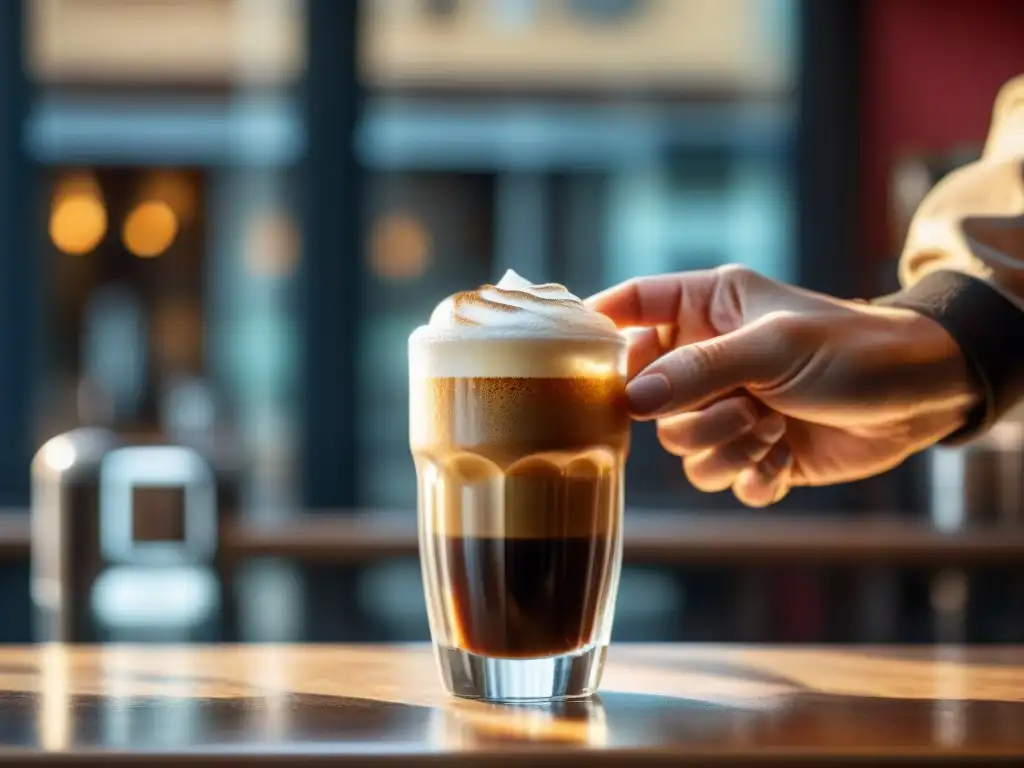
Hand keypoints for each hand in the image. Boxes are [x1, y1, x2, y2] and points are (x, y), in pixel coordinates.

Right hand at [587, 265, 979, 506]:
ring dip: (728, 448)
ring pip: (681, 448)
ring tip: (774, 428)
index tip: (572, 358)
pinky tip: (784, 457)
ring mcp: (727, 408)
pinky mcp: (751, 452)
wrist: (922, 399)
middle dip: (694, 415)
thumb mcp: (773, 348)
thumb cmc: (853, 349)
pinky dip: (752, 477)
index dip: (599, 326)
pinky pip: (720, 479)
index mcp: (708, 308)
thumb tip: (629, 400)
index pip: (633, 305)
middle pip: (648, 397)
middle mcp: (709, 359)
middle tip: (744, 406)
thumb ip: (697, 370)